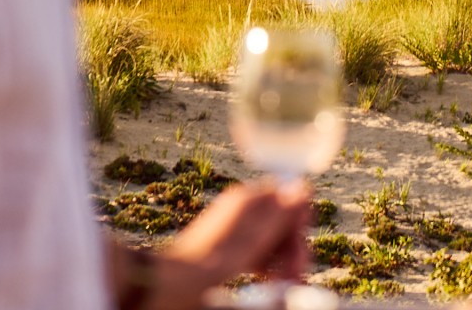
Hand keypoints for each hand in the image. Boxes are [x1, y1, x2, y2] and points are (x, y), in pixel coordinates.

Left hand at [130, 181, 309, 308]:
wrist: (168, 282)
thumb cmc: (206, 267)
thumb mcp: (248, 245)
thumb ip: (277, 215)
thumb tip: (302, 187)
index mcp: (248, 200)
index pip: (292, 198)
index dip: (300, 227)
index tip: (299, 257)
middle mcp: (242, 205)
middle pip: (283, 218)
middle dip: (292, 247)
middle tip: (293, 278)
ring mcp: (235, 221)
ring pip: (272, 233)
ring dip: (281, 257)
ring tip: (281, 284)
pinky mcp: (229, 239)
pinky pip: (258, 244)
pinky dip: (266, 260)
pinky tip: (265, 278)